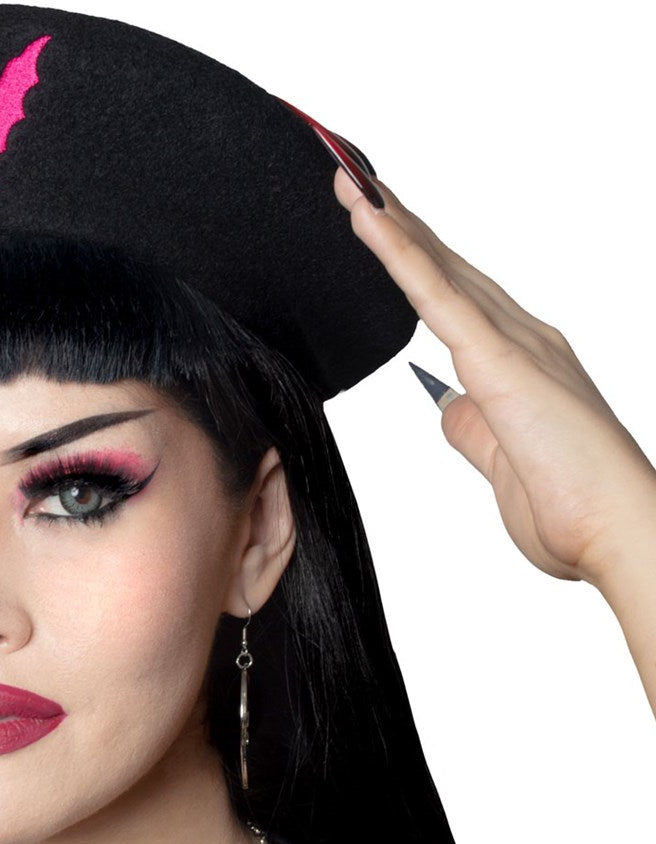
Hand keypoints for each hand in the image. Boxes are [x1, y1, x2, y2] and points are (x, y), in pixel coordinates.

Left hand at [333, 169, 655, 593]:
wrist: (619, 535)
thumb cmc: (571, 507)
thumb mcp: (499, 461)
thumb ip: (471, 428)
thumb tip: (447, 404)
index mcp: (519, 362)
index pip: (454, 295)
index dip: (415, 257)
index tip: (377, 225)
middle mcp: (522, 338)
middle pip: (444, 268)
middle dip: (398, 224)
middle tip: (353, 183)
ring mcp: (516, 343)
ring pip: (437, 269)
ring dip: (391, 223)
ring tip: (349, 182)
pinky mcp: (502, 361)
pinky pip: (437, 296)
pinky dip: (400, 255)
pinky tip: (369, 219)